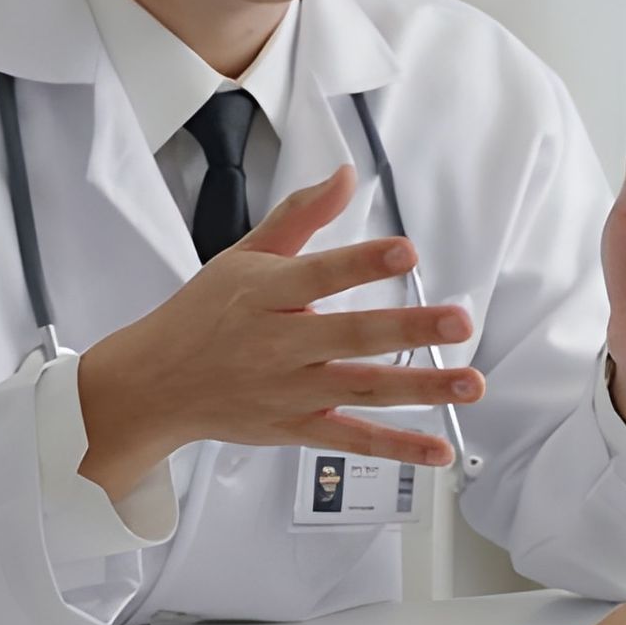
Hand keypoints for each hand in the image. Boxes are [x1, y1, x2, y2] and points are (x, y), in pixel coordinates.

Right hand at [75, 167, 484, 500]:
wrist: (154, 386)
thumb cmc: (203, 316)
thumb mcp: (245, 256)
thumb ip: (301, 215)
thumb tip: (345, 177)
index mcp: (267, 294)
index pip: (320, 275)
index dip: (363, 263)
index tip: (405, 251)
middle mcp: (281, 344)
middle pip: (351, 336)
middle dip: (409, 329)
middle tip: (458, 320)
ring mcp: (291, 391)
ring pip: (364, 388)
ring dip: (422, 388)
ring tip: (470, 382)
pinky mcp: (297, 428)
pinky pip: (353, 439)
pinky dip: (397, 448)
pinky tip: (439, 447)